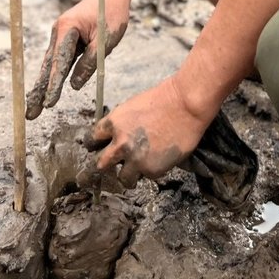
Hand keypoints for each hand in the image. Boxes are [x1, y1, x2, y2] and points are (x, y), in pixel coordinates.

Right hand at [25, 0, 128, 119]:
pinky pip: (58, 61)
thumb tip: (74, 86)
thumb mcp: (105, 40)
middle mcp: (58, 32)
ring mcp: (61, 36)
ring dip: (42, 87)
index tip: (49, 103)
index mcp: (67, 29)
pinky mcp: (66, 39)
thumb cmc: (111, 13)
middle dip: (38, 91)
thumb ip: (90, 63)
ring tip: (34, 109)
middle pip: (47, 66)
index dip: (54, 84)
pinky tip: (45, 93)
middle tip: (30, 113)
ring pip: (50, 65)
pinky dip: (52, 77)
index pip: (59, 62)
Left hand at [86, 77, 212, 187]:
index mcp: (113, 123)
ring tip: (136, 172)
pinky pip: (148, 176)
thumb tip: (119, 137)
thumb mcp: (134, 107)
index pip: (92, 139)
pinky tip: (162, 158)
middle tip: (95, 175)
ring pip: (123, 178)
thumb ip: (122, 124)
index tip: (96, 149)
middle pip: (99, 165)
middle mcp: (120, 143)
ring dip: (128, 176)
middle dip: (98, 170)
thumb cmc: (164, 100)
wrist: (186, 105)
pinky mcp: (152, 169)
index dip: (95, 145)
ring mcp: (136, 159)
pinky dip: (153, 170)